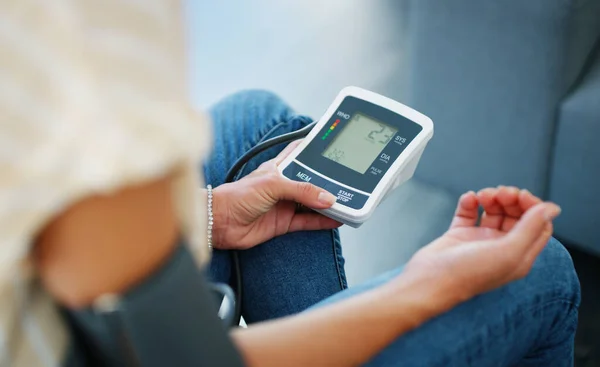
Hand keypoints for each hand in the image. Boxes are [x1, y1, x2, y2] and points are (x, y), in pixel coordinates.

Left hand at [212, 141, 340, 249]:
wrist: (220, 222)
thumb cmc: (237, 196)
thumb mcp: (272, 185)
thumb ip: (301, 190)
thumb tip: (327, 197)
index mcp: (279, 168)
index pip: (300, 153)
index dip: (315, 149)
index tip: (334, 146)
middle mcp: (284, 185)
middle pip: (312, 181)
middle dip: (328, 182)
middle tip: (349, 181)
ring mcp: (284, 204)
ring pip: (312, 203)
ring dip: (328, 203)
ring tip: (348, 202)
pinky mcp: (284, 223)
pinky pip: (308, 221)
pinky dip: (322, 222)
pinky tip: (336, 220)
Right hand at [399, 186, 560, 310]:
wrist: (428, 280)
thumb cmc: (468, 274)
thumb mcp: (508, 252)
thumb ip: (531, 228)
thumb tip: (552, 208)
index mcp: (519, 257)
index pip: (538, 226)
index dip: (533, 207)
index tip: (521, 196)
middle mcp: (501, 248)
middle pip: (516, 216)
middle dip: (511, 199)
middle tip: (501, 192)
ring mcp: (480, 241)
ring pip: (494, 211)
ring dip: (491, 198)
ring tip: (482, 195)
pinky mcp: (459, 235)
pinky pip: (469, 212)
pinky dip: (470, 202)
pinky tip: (469, 199)